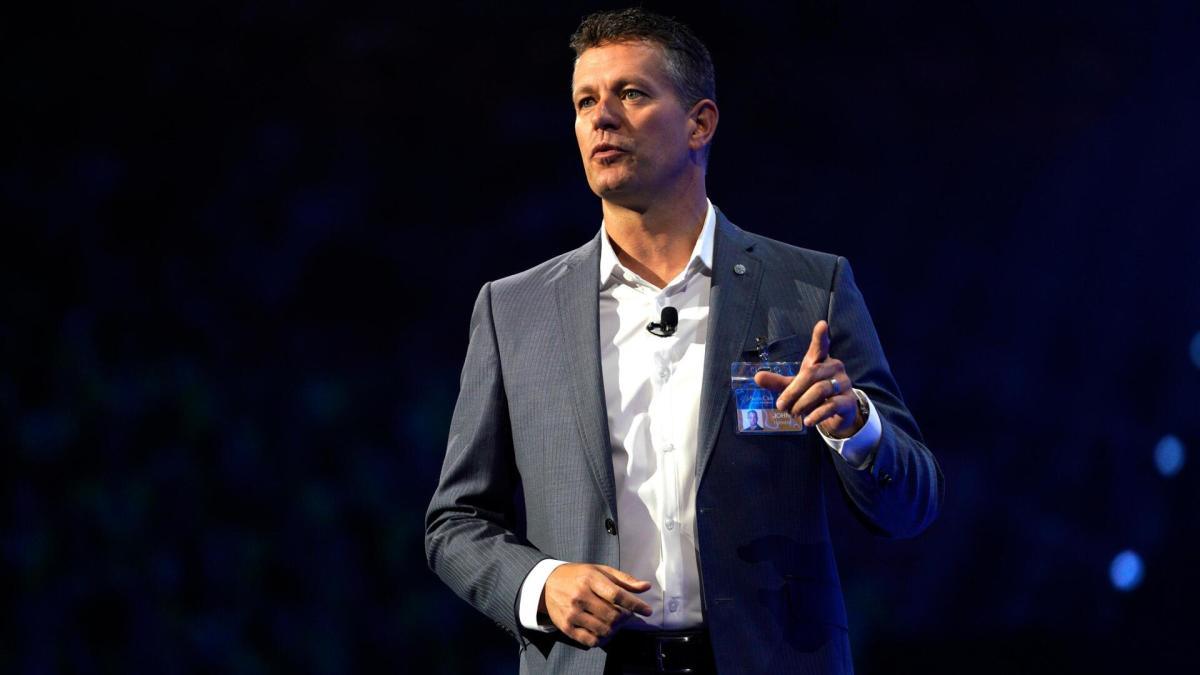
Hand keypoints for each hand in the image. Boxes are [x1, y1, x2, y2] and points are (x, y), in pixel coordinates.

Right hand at [540, 563, 652, 647]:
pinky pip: (590, 640)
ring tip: (615, 622)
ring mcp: (572, 612)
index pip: (617, 594)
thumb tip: (646, 586)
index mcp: (590, 579)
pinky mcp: (566, 626)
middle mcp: (580, 596)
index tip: (647, 611)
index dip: (635, 604)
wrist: (547, 583)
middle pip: (612, 615)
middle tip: (626, 615)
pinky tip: (603, 631)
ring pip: (603, 629)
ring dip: (615, 629)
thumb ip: (624, 579)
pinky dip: (601, 638)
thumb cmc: (579, 576)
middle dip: (625, 618)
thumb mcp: (600, 570)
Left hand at [753, 320, 862, 437]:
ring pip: (820, 390)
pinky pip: (831, 405)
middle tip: (781, 405)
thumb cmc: (815, 395)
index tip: (822, 324)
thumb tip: (756, 377)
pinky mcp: (848, 402)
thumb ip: (778, 382)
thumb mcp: (796, 387)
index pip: (821, 347)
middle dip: (793, 391)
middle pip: (811, 374)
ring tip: (793, 414)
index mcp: (821, 361)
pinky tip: (808, 421)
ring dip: (802, 403)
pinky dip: (817, 414)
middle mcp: (834, 368)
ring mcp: (843, 384)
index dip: (820, 336)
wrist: (838, 415)